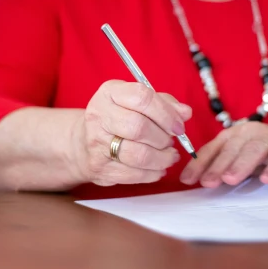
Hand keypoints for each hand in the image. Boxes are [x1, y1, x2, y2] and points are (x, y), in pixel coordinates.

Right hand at [71, 80, 191, 186]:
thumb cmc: (117, 118)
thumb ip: (163, 104)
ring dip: (162, 159)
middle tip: (170, 142)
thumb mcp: (136, 102)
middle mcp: (99, 116)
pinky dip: (153, 174)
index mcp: (109, 93)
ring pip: (138, 155)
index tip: (178, 126)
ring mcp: (96, 144)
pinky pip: (134, 175)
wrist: (82, 142)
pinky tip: (158, 168)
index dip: (166, 113)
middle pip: (139, 128)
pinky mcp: (99, 168)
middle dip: (163, 138)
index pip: (141, 97)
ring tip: (169, 156)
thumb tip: (185, 113)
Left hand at [179, 122, 267, 187]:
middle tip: (207, 183)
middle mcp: (248, 133)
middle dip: (217, 166)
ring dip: (240, 165)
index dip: (199, 164)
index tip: (187, 180)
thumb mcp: (241, 157)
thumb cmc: (265, 152)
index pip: (211, 149)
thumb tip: (200, 184)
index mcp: (232, 136)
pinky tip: (267, 179)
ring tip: (231, 179)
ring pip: (253, 150)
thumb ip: (224, 166)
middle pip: (230, 149)